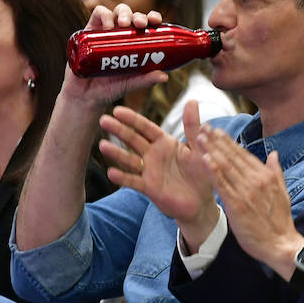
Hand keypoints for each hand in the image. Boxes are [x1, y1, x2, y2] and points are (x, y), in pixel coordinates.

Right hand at [61, 4, 170, 108]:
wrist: (83, 96)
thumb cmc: (109, 88)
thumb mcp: (129, 84)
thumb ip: (145, 80)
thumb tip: (164, 76)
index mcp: (134, 43)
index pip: (147, 24)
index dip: (153, 18)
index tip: (156, 21)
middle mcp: (120, 35)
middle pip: (132, 16)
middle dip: (138, 15)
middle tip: (140, 24)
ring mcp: (104, 32)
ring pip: (116, 12)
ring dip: (123, 13)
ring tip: (124, 23)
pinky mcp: (89, 32)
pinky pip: (97, 14)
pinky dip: (104, 15)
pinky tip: (107, 26)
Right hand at [99, 102, 214, 231]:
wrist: (201, 201)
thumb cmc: (201, 172)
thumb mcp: (199, 147)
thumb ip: (192, 126)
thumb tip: (192, 100)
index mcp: (164, 142)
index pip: (145, 127)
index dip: (132, 119)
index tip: (117, 110)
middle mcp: (153, 154)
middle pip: (133, 140)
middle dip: (118, 130)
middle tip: (103, 120)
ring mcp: (149, 171)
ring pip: (129, 159)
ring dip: (116, 153)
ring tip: (102, 145)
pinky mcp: (149, 188)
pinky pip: (133, 181)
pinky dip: (123, 177)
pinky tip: (111, 172)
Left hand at [194, 126, 303, 279]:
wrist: (280, 245)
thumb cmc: (280, 222)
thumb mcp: (283, 193)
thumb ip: (275, 171)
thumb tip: (273, 154)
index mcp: (266, 176)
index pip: (244, 154)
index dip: (229, 142)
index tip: (217, 131)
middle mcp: (256, 180)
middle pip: (233, 156)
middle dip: (217, 141)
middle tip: (204, 127)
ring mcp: (246, 192)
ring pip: (226, 167)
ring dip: (212, 150)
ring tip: (200, 137)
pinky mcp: (237, 204)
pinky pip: (222, 184)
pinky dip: (214, 170)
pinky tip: (205, 158)